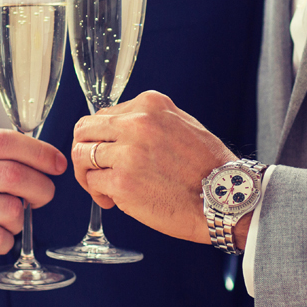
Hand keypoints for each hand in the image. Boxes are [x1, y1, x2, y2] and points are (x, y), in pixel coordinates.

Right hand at [0, 129, 66, 293]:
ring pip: (9, 209)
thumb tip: (45, 157)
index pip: (2, 140)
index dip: (38, 151)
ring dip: (21, 219)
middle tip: (43, 197)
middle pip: (11, 174)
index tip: (56, 164)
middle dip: (40, 187)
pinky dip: (7, 241)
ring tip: (10, 221)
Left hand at [71, 91, 237, 244]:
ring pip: (81, 156)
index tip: (108, 152)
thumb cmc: (208, 167)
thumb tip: (117, 129)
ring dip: (87, 174)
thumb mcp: (182, 124)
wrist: (225, 198)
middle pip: (84, 130)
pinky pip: (93, 182)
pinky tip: (113, 200)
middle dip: (84, 151)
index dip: (100, 136)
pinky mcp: (122, 182)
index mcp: (150, 105)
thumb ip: (149, 121)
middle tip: (92, 169)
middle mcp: (137, 124)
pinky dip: (98, 193)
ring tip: (103, 188)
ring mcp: (128, 153)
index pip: (103, 114)